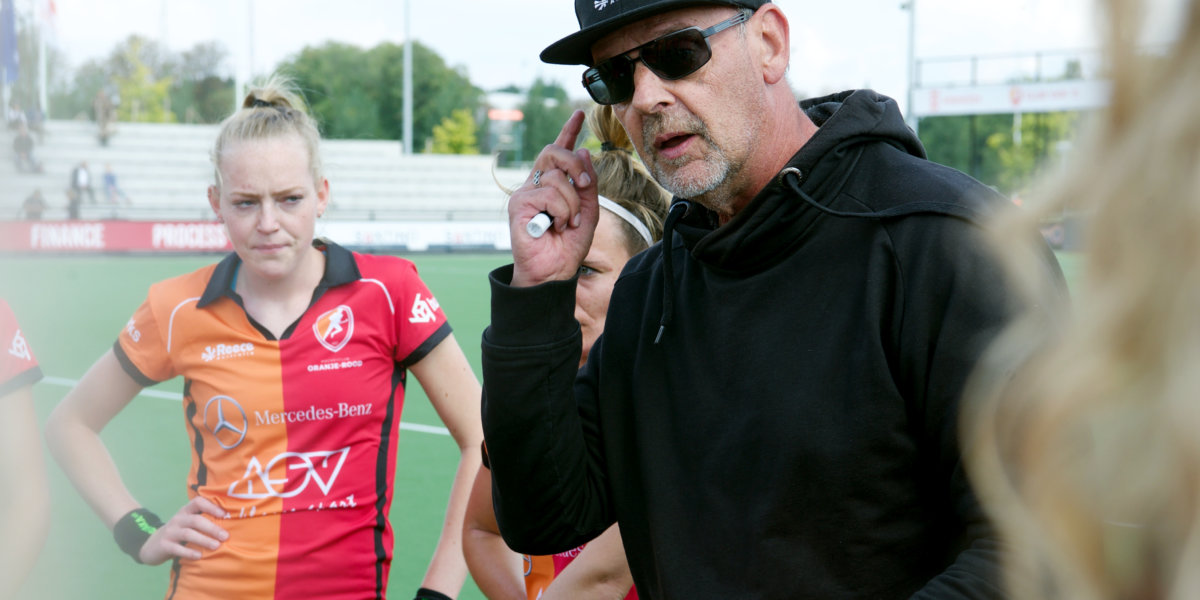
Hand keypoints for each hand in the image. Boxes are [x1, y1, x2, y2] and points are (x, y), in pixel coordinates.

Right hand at [138, 496, 229, 564]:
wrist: (153, 545)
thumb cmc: (180, 532)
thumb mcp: (189, 522)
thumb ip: (204, 519)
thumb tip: (231, 521)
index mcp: (186, 511)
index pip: (198, 502)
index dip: (212, 506)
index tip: (225, 515)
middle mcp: (178, 519)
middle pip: (196, 520)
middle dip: (212, 528)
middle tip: (225, 536)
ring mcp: (170, 532)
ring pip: (188, 534)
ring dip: (203, 540)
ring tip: (216, 546)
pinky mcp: (164, 545)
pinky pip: (177, 549)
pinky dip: (189, 552)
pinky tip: (199, 556)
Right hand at [509, 110, 599, 286]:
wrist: (554, 271)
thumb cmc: (568, 245)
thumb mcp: (588, 211)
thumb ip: (587, 183)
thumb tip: (583, 150)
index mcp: (553, 184)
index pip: (559, 151)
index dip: (568, 131)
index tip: (579, 114)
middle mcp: (536, 184)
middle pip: (554, 152)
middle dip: (575, 165)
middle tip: (584, 186)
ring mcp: (525, 192)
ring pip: (557, 177)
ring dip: (572, 203)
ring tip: (568, 223)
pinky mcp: (519, 204)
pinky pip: (549, 194)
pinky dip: (562, 211)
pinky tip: (557, 227)